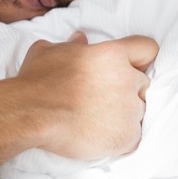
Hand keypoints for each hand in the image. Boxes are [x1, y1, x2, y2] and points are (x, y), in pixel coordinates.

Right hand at [14, 31, 155, 159]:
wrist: (31, 114)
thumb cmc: (37, 81)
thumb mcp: (49, 52)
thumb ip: (71, 45)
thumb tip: (80, 39)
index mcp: (113, 54)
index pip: (147, 49)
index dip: (140, 59)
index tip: (130, 67)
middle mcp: (127, 79)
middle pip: (143, 83)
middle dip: (127, 90)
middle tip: (103, 99)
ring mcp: (129, 110)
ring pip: (139, 111)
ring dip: (124, 115)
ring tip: (98, 121)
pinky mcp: (126, 137)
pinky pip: (134, 137)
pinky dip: (121, 139)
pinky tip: (100, 137)